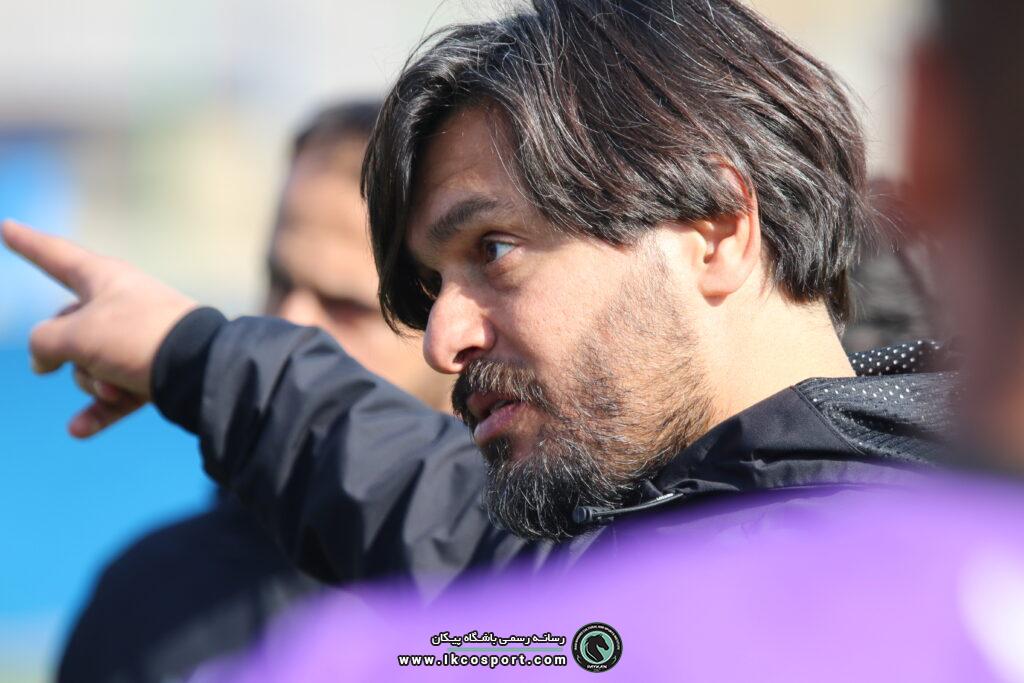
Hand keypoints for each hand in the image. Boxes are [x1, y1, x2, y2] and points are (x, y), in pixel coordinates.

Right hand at [2, 220, 198, 436]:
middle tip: (84, 358)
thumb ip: (45, 341)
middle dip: (66, 354)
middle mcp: (121, 304)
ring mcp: (137, 340)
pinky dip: (100, 410)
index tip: (8, 227)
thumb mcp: (75, 334)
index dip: (28, 243)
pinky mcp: (151, 372)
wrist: (199, 369)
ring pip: (89, 366)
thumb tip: (43, 359)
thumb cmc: (136, 337)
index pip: (55, 256)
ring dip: (94, 383)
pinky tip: (79, 430)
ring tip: (116, 384)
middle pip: (67, 329)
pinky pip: (113, 394)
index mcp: (104, 278)